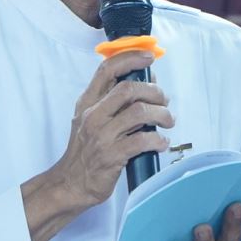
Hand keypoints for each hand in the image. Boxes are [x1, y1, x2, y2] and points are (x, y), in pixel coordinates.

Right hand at [23, 50, 172, 240]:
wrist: (72, 183)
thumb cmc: (86, 150)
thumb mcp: (92, 119)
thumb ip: (114, 101)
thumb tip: (147, 82)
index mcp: (88, 103)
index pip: (107, 70)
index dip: (130, 58)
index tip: (149, 57)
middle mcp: (93, 116)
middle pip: (128, 89)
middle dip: (154, 91)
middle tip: (164, 101)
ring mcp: (101, 136)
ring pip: (139, 113)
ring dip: (161, 115)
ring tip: (168, 121)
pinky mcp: (112, 156)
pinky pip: (142, 141)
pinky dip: (157, 140)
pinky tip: (161, 142)